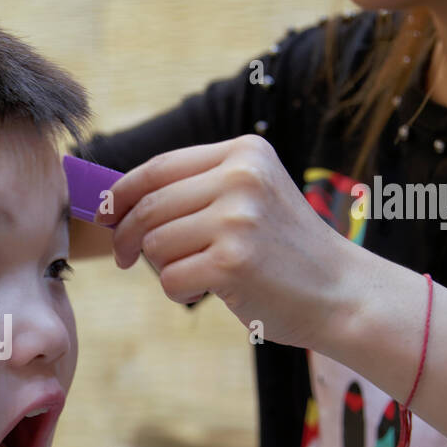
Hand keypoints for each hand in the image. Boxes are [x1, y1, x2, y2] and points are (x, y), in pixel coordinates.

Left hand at [105, 134, 368, 350]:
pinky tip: (206, 291)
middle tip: (123, 258)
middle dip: (124, 236)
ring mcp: (238, 220)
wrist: (342, 293)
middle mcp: (241, 179)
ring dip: (162, 267)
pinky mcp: (232, 262)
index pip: (159, 167)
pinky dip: (177, 291)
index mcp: (244, 153)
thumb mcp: (251, 198)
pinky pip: (169, 278)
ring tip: (196, 274)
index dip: (120, 193)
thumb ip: (195, 190)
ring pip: (153, 244)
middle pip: (148, 207)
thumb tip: (112, 202)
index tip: (103, 214)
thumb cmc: (284, 252)